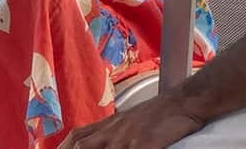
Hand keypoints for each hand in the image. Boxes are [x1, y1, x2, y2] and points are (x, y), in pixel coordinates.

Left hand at [60, 95, 204, 148]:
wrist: (185, 101)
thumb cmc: (160, 115)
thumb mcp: (130, 122)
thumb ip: (113, 134)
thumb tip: (96, 143)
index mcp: (108, 126)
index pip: (76, 138)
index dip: (60, 148)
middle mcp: (113, 131)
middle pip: (80, 146)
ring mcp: (127, 137)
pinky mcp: (144, 143)